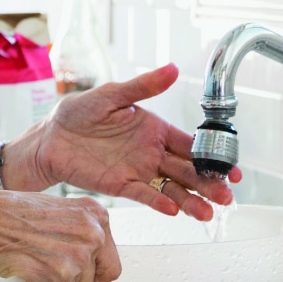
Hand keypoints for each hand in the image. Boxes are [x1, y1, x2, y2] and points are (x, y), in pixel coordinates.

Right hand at [0, 190, 120, 281]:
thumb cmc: (5, 214)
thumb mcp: (55, 211)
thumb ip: (76, 231)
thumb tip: (84, 255)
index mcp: (94, 214)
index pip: (109, 258)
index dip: (89, 271)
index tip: (74, 273)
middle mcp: (92, 232)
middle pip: (97, 279)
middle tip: (51, 280)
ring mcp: (76, 255)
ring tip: (31, 277)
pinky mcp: (57, 276)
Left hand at [5, 63, 239, 219]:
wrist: (50, 136)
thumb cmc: (78, 112)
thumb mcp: (112, 95)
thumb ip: (143, 86)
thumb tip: (173, 68)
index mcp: (155, 130)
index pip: (191, 146)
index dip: (213, 158)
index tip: (232, 171)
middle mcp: (152, 152)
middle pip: (188, 171)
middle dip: (209, 184)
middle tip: (227, 197)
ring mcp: (138, 170)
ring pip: (171, 187)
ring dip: (190, 200)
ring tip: (207, 213)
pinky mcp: (121, 185)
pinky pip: (144, 194)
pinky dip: (158, 201)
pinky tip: (173, 209)